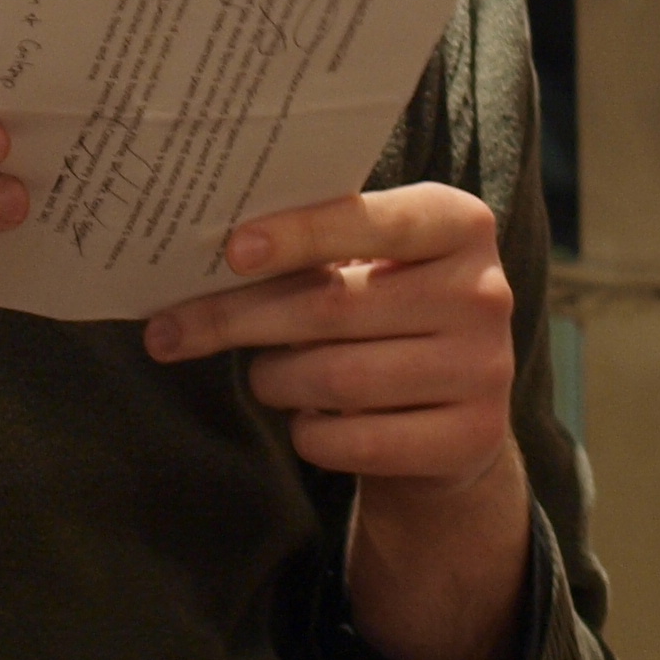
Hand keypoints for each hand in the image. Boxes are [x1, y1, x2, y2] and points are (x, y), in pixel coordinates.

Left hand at [145, 183, 531, 659]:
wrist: (454, 417)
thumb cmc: (386, 315)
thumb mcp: (370, 264)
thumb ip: (315, 250)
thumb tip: (207, 257)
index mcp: (458, 222)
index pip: (370, 219)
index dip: (298, 234)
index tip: (231, 250)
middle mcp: (483, 290)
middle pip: (335, 304)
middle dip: (242, 318)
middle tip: (173, 330)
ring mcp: (486, 368)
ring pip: (339, 376)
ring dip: (275, 379)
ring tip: (264, 375)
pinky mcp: (472, 438)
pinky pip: (358, 440)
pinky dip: (312, 433)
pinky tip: (307, 419)